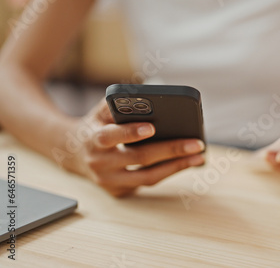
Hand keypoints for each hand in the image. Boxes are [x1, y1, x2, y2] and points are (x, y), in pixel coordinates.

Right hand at [60, 100, 204, 196]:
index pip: (110, 137)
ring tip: (199, 156)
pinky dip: (169, 172)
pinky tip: (187, 163)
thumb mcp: (101, 111)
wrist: (75, 154)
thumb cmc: (97, 126)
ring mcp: (109, 181)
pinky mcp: (119, 191)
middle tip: (197, 143)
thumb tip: (148, 94)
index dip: (130, 133)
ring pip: (147, 177)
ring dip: (176, 166)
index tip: (152, 127)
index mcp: (92, 139)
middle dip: (171, 150)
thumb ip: (119, 103)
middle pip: (139, 159)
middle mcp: (99, 164)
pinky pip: (148, 183)